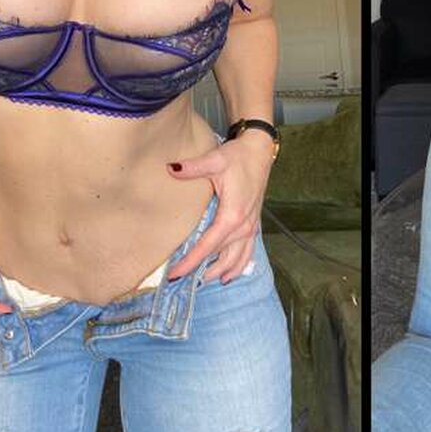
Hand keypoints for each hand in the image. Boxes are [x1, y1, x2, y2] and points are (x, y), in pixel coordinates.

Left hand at [164, 130, 276, 283]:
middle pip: (221, 258)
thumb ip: (193, 168)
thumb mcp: (215, 160)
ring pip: (237, 259)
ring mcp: (251, 227)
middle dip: (201, 270)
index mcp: (232, 215)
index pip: (208, 247)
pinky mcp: (253, 224)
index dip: (190, 262)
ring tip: (202, 280)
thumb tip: (170, 169)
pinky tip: (229, 275)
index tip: (174, 274)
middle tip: (180, 281)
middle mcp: (243, 226)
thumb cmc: (238, 157)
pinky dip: (238, 266)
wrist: (260, 151)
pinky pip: (248, 253)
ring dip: (220, 272)